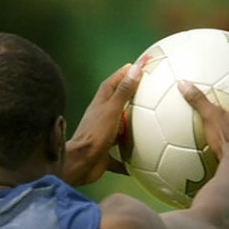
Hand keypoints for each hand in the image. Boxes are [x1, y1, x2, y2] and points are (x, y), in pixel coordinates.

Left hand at [63, 61, 141, 186]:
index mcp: (101, 103)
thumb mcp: (112, 110)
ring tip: (145, 124)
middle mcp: (100, 117)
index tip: (136, 66)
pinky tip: (138, 163)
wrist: (82, 162)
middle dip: (128, 96)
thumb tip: (135, 68)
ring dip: (129, 125)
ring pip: (117, 127)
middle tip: (143, 90)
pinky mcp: (105, 153)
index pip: (112, 83)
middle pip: (115, 103)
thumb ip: (124, 91)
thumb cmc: (96, 134)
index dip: (123, 73)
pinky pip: (119, 155)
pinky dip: (127, 157)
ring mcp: (102, 135)